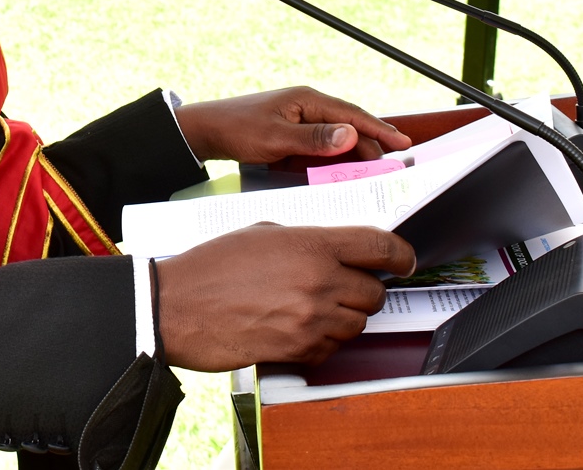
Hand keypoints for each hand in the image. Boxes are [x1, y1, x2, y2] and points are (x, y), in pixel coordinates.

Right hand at [154, 224, 415, 370]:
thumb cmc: (212, 266)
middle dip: (363, 290)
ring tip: (311, 307)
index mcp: (311, 245)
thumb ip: (305, 241)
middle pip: (374, 292)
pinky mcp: (300, 350)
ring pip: (357, 324)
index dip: (400, 255)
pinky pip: (333, 349)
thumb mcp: (261, 233)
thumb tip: (333, 252)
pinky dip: (323, 341)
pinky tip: (295, 327)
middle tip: (343, 286)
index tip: (404, 260)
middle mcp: (319, 282)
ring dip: (343, 317)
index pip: (380, 247)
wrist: (178, 306)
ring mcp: (312, 319)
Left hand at [174, 86, 411, 164]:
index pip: (352, 115)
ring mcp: (300, 118)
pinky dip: (336, 156)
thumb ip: (314, 139)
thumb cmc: (237, 130)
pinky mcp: (292, 131)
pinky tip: (344, 169)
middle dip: (372, 145)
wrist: (206, 131)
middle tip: (393, 167)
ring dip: (355, 152)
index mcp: (307, 100)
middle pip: (349, 126)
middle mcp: (307, 106)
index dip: (379, 130)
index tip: (403, 144)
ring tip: (376, 170)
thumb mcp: (276, 138)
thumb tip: (351, 135)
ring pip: (337, 136)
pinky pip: (322, 143)